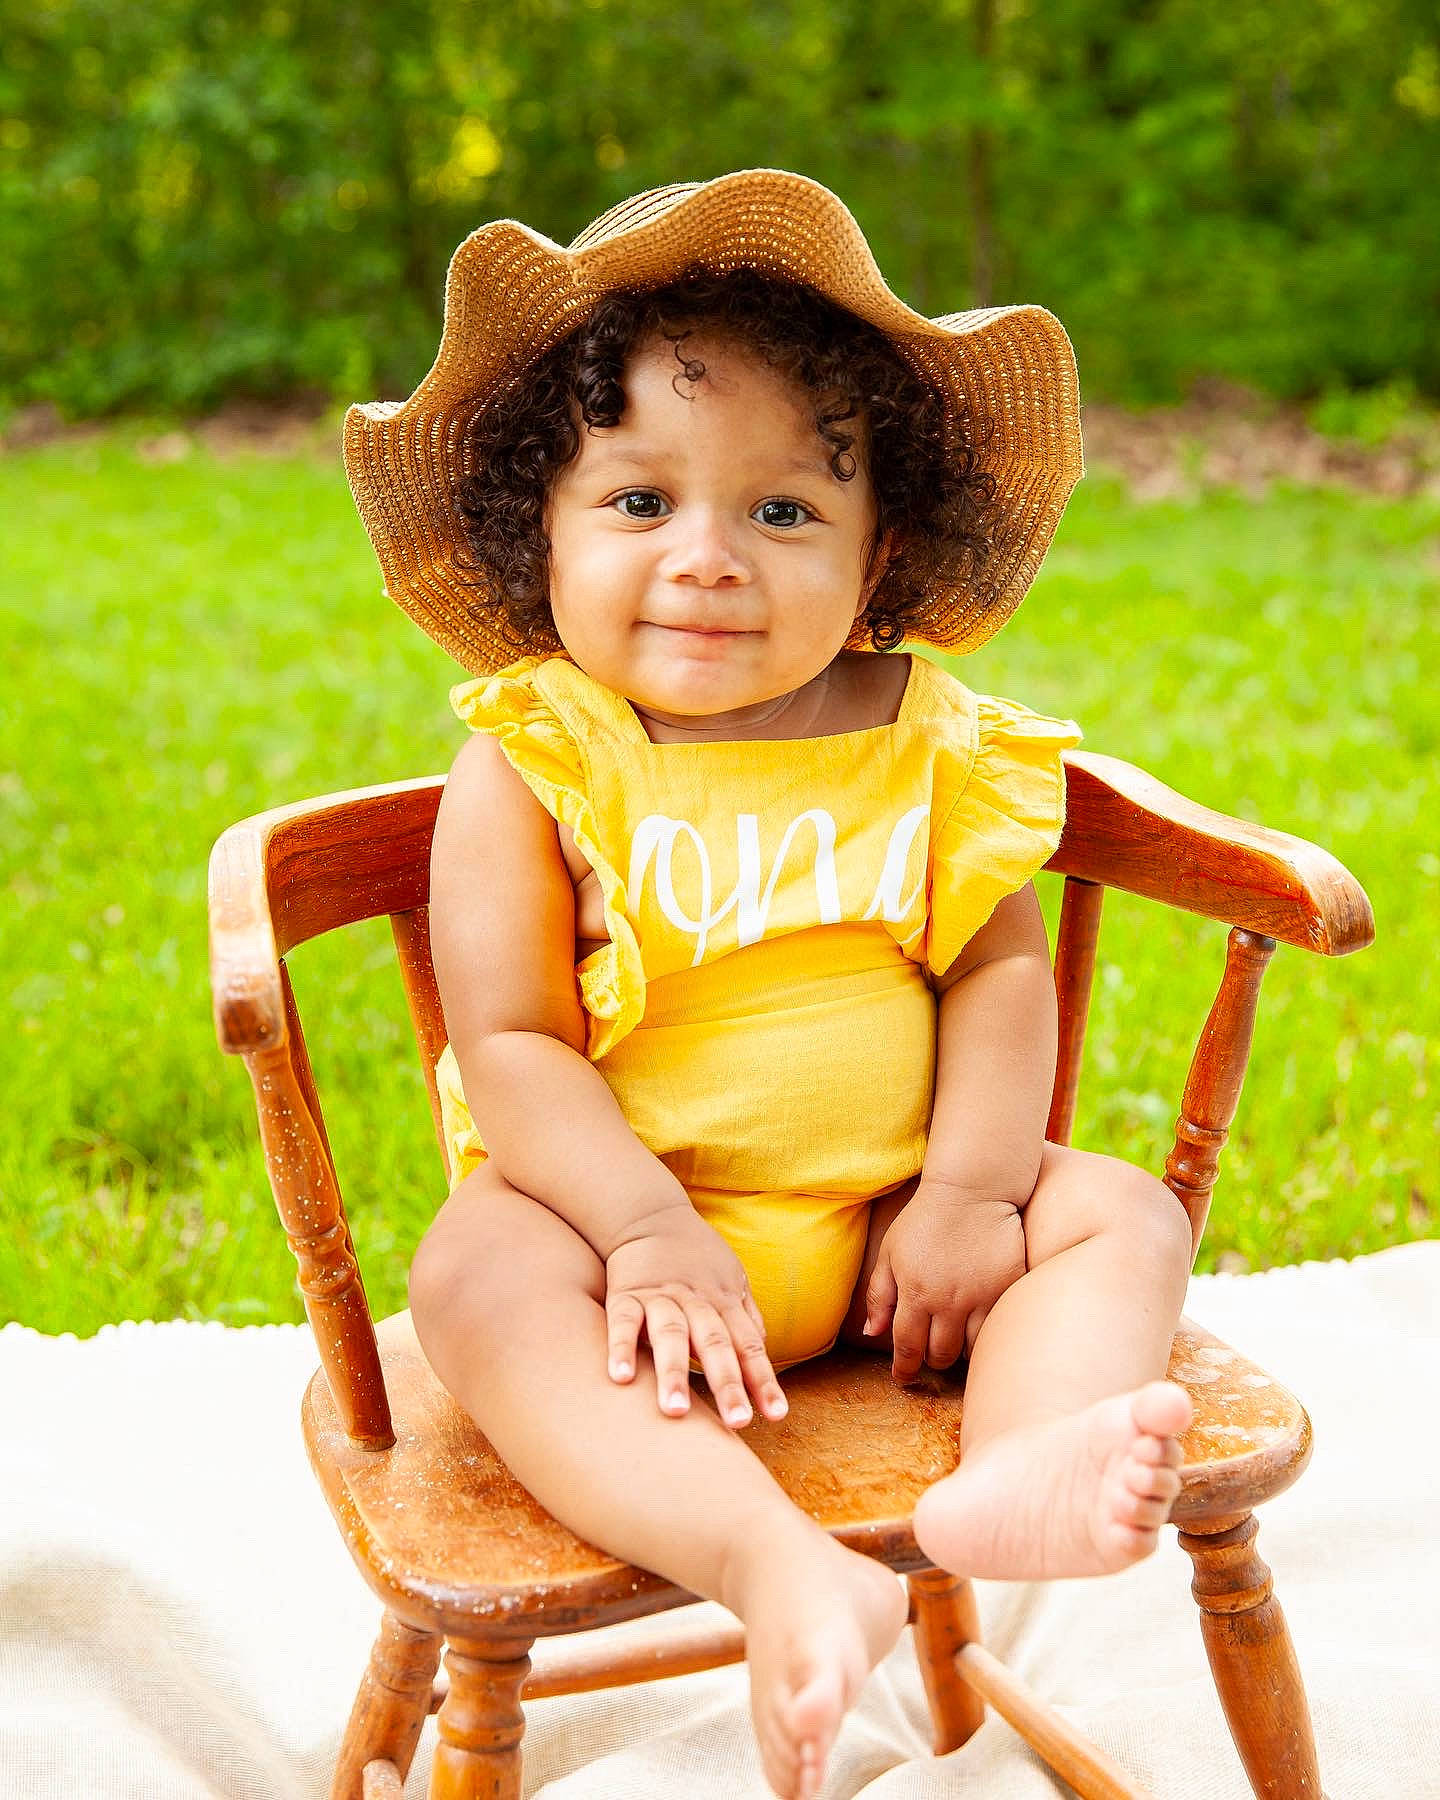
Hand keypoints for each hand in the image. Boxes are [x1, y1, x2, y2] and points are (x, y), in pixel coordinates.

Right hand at [604, 1203, 788, 1429]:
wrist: (649, 1212)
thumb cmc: (695, 1254)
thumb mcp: (732, 1277)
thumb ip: (746, 1316)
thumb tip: (763, 1352)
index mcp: (724, 1301)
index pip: (749, 1345)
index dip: (763, 1380)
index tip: (776, 1415)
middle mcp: (696, 1301)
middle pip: (715, 1344)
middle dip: (727, 1383)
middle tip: (737, 1422)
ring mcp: (659, 1297)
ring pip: (670, 1335)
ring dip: (674, 1372)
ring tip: (676, 1412)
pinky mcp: (625, 1294)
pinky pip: (622, 1322)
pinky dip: (621, 1348)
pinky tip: (621, 1378)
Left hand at [863, 1187, 1025, 1382]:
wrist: (971, 1189)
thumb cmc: (925, 1219)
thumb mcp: (891, 1252)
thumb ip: (880, 1294)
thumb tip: (872, 1334)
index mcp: (915, 1292)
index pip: (907, 1346)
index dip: (904, 1369)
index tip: (904, 1378)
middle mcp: (949, 1300)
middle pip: (941, 1354)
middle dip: (933, 1359)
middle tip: (933, 1351)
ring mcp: (982, 1296)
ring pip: (972, 1348)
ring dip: (962, 1350)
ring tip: (957, 1338)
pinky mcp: (1009, 1287)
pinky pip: (999, 1327)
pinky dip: (988, 1334)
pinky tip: (981, 1325)